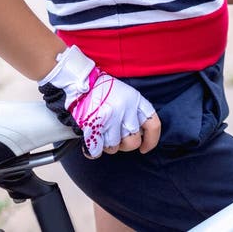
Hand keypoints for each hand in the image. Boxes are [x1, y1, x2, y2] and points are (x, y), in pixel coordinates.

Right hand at [38, 45, 160, 158]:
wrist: (79, 81)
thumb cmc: (102, 89)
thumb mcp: (126, 94)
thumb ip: (135, 112)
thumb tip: (140, 134)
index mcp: (136, 100)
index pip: (153, 125)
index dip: (151, 141)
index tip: (144, 148)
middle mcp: (126, 109)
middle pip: (133, 142)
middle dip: (124, 144)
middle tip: (115, 136)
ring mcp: (110, 119)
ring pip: (114, 147)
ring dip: (107, 144)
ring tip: (100, 131)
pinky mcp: (94, 127)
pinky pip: (97, 151)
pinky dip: (93, 149)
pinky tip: (92, 138)